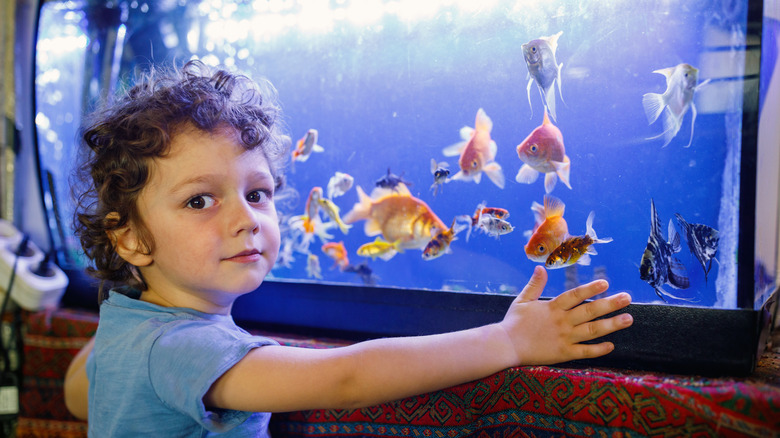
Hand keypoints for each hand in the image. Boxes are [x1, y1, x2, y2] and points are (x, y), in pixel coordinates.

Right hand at [499, 265, 632, 365]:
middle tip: (627, 298)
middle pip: (590, 311)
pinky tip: (611, 345)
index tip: (606, 283)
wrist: (506, 346)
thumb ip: (534, 284)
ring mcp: (564, 338)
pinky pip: (585, 352)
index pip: (575, 295)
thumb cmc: (513, 322)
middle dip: (610, 304)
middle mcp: (562, 321)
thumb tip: (541, 268)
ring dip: (611, 325)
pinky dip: (598, 349)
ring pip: (592, 331)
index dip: (590, 289)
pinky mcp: (564, 354)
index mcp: (552, 307)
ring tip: (628, 319)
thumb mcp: (522, 300)